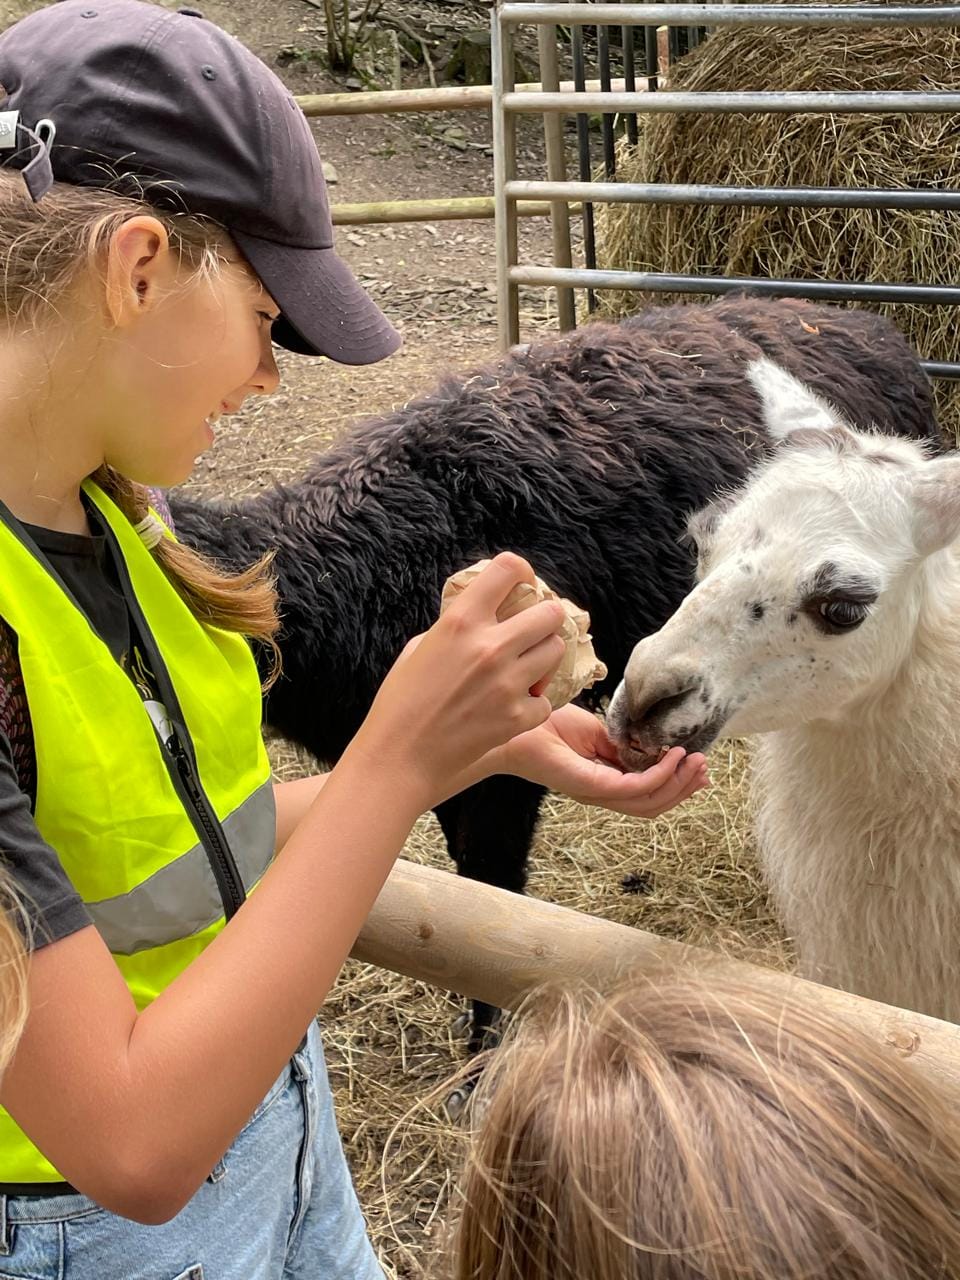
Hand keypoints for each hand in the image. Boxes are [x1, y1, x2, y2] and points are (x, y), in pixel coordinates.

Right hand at [352, 553, 566, 807]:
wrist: (400, 757)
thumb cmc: (400, 703)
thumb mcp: (419, 648)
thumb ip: (455, 627)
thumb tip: (482, 617)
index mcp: (461, 621)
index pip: (508, 569)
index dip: (519, 571)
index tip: (520, 581)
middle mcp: (491, 646)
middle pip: (550, 612)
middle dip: (545, 618)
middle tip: (532, 630)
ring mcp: (509, 683)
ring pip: (556, 651)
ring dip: (544, 656)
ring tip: (526, 668)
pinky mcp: (519, 717)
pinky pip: (546, 699)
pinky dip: (534, 703)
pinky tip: (513, 706)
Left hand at [495, 703, 708, 817]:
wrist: (514, 725)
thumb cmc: (546, 725)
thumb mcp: (595, 731)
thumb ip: (621, 743)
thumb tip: (650, 745)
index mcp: (604, 781)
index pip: (646, 794)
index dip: (676, 784)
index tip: (698, 766)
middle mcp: (601, 793)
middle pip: (652, 805)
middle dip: (683, 788)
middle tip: (705, 769)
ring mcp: (595, 792)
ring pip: (647, 802)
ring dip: (677, 784)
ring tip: (695, 762)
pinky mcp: (588, 785)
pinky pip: (632, 788)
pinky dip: (657, 774)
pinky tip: (671, 756)